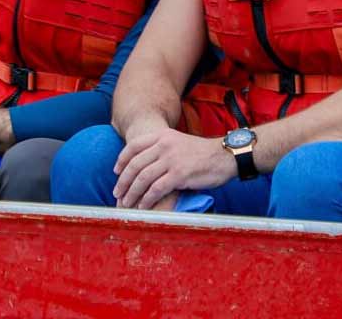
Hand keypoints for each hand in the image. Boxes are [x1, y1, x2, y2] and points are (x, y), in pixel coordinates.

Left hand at [112, 128, 234, 209]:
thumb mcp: (179, 143)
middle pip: (135, 164)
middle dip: (123, 181)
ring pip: (143, 178)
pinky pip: (156, 189)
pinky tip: (143, 207)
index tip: (116, 172)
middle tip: (117, 193)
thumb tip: (144, 167)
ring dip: (132, 193)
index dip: (122, 160)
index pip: (134, 146)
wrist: (225, 156)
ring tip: (127, 204)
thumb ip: (162, 150)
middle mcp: (164, 145)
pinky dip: (147, 200)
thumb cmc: (203, 153)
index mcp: (163, 135)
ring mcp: (171, 160)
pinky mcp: (179, 175)